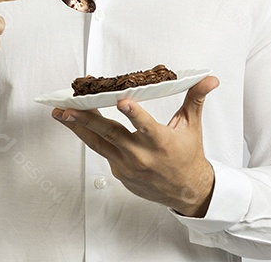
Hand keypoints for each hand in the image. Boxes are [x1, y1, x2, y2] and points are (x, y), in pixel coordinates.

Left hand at [53, 75, 219, 216]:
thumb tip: (209, 79)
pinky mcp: (119, 173)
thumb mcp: (192, 126)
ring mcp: (127, 166)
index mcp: (160, 142)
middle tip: (69, 107)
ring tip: (61, 114)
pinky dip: (92, 138)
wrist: (185, 191)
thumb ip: (195, 99)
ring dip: (78, 128)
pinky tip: (78, 124)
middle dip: (87, 119)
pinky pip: (103, 152)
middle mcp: (141, 155)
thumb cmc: (187, 156)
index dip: (134, 114)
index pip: (145, 125)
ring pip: (98, 143)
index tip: (122, 102)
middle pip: (110, 134)